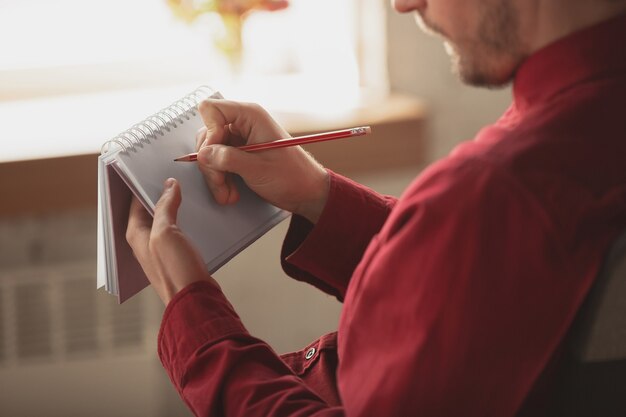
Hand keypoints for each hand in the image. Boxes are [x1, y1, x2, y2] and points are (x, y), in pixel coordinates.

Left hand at [126, 178, 218, 304]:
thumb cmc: (176, 270)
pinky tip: (197, 214)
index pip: (135, 201)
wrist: (196, 300)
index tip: (157, 170)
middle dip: (161, 194)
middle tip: (174, 177)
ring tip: (187, 191)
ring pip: (166, 220)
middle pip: (150, 210)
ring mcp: (161, 250)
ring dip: (175, 207)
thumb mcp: (166, 233)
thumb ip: (164, 207)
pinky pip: (178, 231)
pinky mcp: (177, 256)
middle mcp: (145, 242)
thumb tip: (169, 185)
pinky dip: (185, 220)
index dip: (145, 184)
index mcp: (135, 235)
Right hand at [195, 99, 328, 222]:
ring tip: (228, 193)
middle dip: (210, 162)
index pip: (211, 109)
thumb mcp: (258, 169)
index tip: (216, 153)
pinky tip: (230, 192)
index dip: (209, 132)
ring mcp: (239, 139)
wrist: (306, 193)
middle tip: (221, 182)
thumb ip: (228, 159)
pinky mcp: (238, 154)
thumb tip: (203, 154)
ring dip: (215, 176)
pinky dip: (220, 179)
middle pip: (207, 135)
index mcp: (251, 116)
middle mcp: (243, 123)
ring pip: (210, 153)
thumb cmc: (293, 176)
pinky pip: (217, 163)